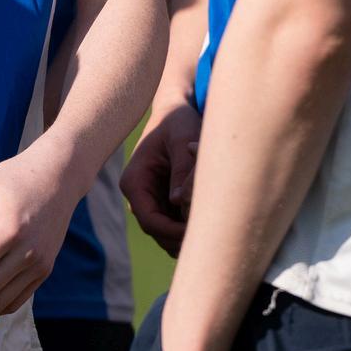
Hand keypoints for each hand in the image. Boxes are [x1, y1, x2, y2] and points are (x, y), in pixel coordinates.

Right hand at [121, 100, 200, 254]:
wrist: (176, 112)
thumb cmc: (179, 122)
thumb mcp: (182, 140)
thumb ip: (181, 169)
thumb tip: (178, 202)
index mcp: (135, 181)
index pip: (150, 221)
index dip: (174, 233)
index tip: (202, 232)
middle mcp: (139, 195)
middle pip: (158, 233)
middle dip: (183, 238)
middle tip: (215, 236)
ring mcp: (151, 200)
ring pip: (167, 233)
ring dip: (188, 235)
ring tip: (216, 228)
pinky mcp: (163, 202)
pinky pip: (176, 224)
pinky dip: (191, 227)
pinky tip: (212, 220)